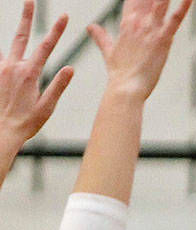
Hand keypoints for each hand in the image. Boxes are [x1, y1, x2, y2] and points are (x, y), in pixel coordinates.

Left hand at [0, 2, 72, 149]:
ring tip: (21, 30)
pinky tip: (9, 57)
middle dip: (27, 17)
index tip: (65, 17)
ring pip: (9, 48)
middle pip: (21, 36)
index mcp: (29, 74)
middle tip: (30, 1)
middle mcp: (13, 67)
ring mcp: (1, 69)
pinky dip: (5, 56)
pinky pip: (0, 59)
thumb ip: (58, 85)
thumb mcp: (47, 107)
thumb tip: (70, 68)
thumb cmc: (26, 123)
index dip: (57, 31)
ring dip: (16, 39)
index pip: (46, 46)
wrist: (1, 131)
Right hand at [87, 0, 192, 100]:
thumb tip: (90, 27)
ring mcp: (151, 29)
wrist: (126, 88)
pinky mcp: (163, 39)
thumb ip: (101, 37)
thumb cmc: (120, 72)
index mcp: (127, 22)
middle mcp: (138, 21)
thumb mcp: (109, 50)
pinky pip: (175, 19)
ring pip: (160, 1)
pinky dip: (183, 7)